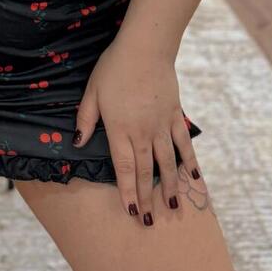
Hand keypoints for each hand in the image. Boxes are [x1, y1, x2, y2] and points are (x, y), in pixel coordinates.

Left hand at [72, 39, 200, 225]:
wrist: (145, 49)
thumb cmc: (113, 68)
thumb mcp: (92, 91)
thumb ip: (85, 118)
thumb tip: (77, 142)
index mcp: (119, 129)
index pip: (124, 168)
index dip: (128, 192)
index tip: (132, 212)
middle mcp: (142, 132)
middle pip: (146, 171)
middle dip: (147, 198)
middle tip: (151, 221)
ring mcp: (162, 125)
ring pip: (167, 162)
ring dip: (170, 186)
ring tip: (174, 207)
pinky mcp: (175, 115)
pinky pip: (183, 142)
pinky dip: (189, 160)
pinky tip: (194, 176)